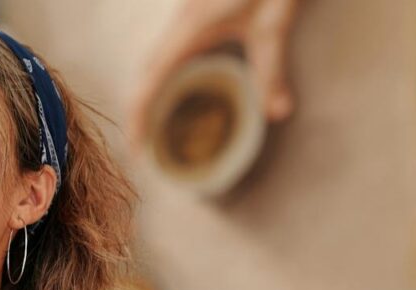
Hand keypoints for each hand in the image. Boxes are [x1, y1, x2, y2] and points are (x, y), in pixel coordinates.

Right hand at [127, 0, 301, 151]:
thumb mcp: (273, 23)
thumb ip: (272, 69)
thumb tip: (278, 114)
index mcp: (190, 29)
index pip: (150, 82)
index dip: (138, 118)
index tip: (138, 150)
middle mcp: (181, 24)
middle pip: (144, 74)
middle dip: (137, 112)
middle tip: (143, 148)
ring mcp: (185, 17)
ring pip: (153, 62)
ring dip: (147, 95)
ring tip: (152, 127)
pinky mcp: (195, 14)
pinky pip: (168, 52)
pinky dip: (162, 79)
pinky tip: (175, 92)